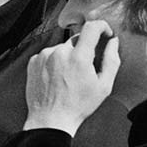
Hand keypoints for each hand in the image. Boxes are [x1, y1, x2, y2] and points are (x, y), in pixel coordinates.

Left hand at [24, 20, 119, 136]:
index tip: (105, 33)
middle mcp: (60, 52)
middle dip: (84, 50)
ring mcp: (44, 56)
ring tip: (68, 78)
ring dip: (68, 56)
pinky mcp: (34, 61)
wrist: (50, 120)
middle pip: (77, 39)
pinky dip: (54, 62)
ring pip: (62, 48)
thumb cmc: (78, 106)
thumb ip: (112, 60)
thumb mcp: (104, 86)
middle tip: (84, 69)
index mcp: (79, 57)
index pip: (92, 27)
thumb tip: (113, 42)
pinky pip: (49, 54)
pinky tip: (56, 78)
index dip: (102, 26)